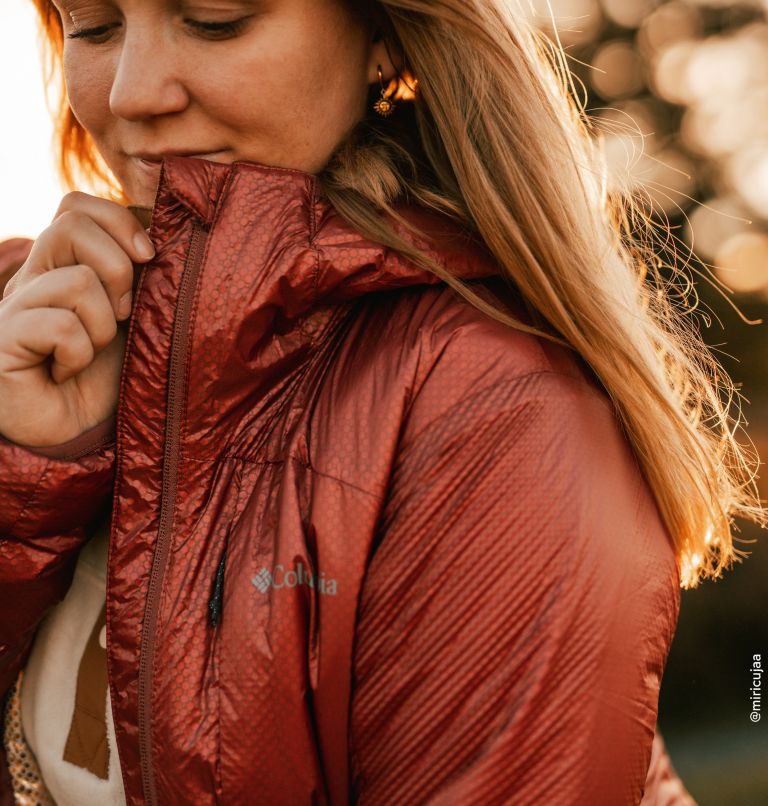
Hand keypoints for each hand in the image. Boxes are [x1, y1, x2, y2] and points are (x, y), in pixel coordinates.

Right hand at [0, 192, 154, 447]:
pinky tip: (64, 371)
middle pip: (71, 225)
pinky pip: (61, 325)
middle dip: (118, 271)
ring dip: (101, 326)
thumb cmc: (108, 376)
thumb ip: (137, 276)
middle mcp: (32, 277)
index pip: (76, 205)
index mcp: (62, 265)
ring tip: (89, 352)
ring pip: (76, 281)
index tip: (148, 259)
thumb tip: (152, 239)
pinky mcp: (2, 339)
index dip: (118, 221)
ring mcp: (12, 306)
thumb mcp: (133, 318)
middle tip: (120, 314)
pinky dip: (78, 354)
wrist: (78, 432)